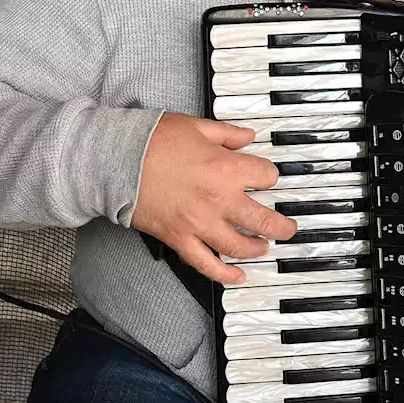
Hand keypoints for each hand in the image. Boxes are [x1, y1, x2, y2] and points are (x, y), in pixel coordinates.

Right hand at [132, 113, 297, 284]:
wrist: (116, 160)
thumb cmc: (151, 140)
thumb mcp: (196, 126)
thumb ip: (226, 134)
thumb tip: (247, 137)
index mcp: (226, 168)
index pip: (265, 176)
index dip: (268, 175)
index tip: (265, 178)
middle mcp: (219, 199)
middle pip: (263, 219)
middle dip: (281, 226)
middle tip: (287, 229)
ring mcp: (200, 223)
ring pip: (239, 246)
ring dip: (257, 248)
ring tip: (263, 247)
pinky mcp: (180, 239)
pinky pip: (206, 264)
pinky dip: (224, 274)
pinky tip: (237, 276)